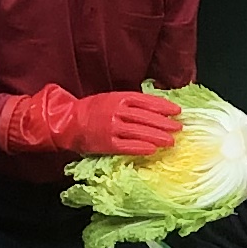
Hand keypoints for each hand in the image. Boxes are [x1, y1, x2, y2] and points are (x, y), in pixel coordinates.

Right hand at [62, 90, 183, 160]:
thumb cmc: (92, 111)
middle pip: (146, 117)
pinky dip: (141, 147)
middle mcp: (116, 111)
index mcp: (119, 98)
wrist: (68, 121)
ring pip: (139, 131)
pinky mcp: (106, 143)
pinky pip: (127, 146)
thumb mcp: (111, 99)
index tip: (177, 111)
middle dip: (164, 123)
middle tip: (178, 128)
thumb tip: (154, 109)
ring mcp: (111, 127)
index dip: (163, 106)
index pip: (146, 101)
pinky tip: (153, 150)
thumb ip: (130, 103)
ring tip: (171, 141)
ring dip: (157, 136)